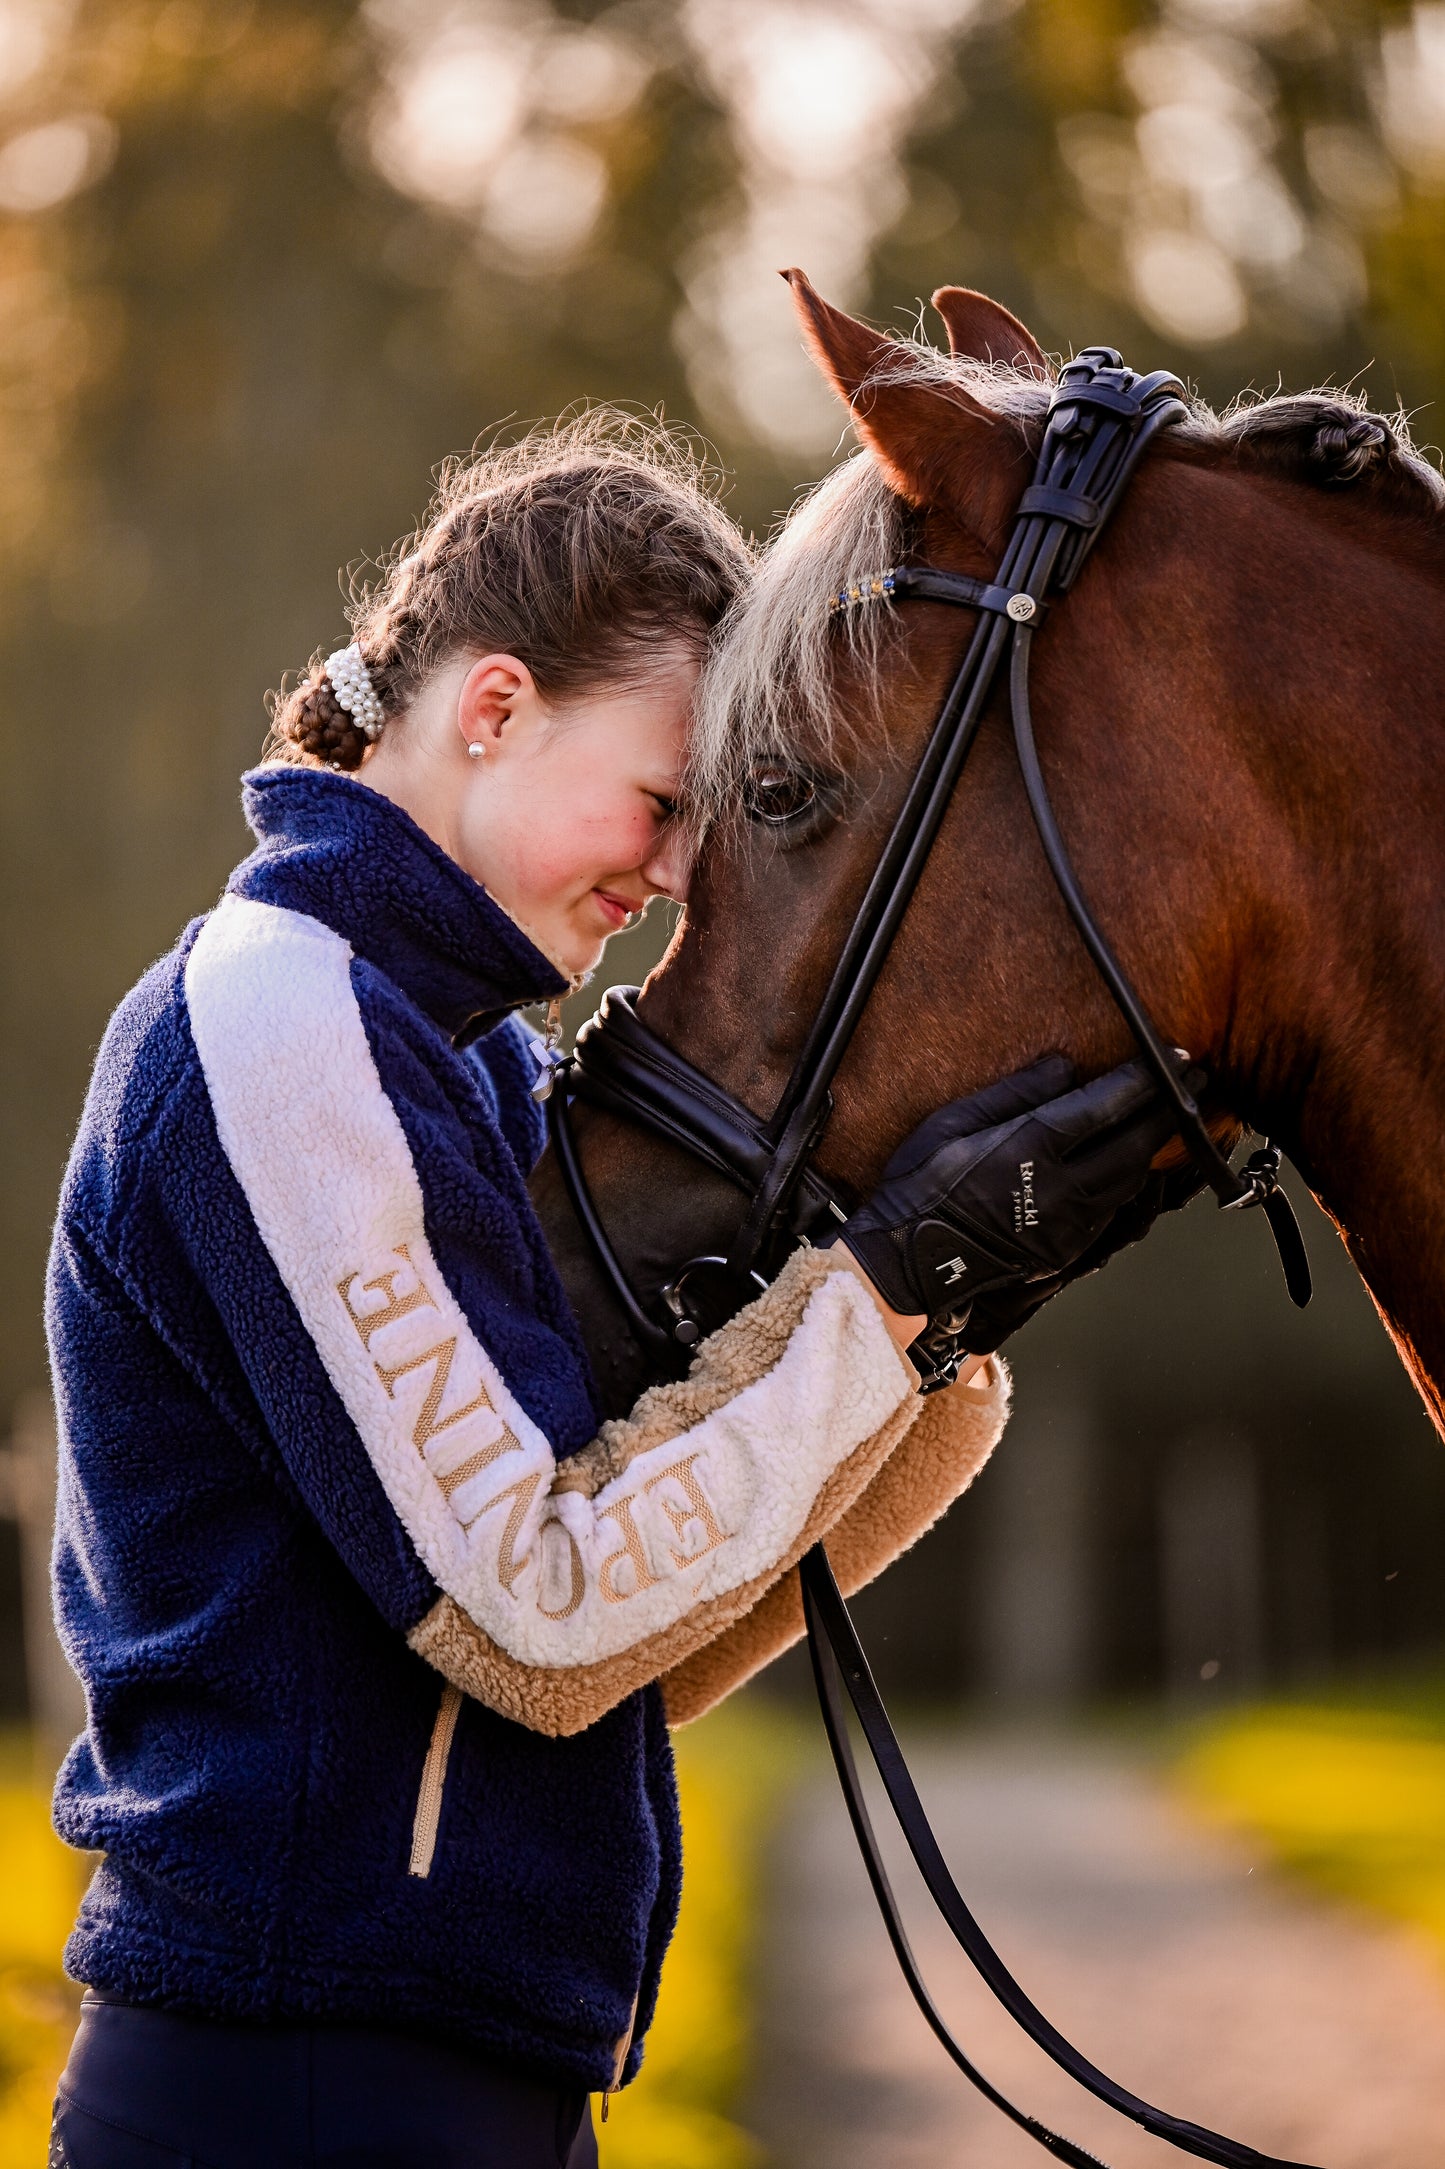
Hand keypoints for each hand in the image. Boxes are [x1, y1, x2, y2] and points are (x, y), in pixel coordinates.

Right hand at [838, 1054, 1194, 1343]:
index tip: (1173, 1057)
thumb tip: (1062, 1067)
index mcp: (1029, 1148)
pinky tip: (1136, 1164)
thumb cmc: (918, 1192)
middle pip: (1136, 1143)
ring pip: (1132, 1179)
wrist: (909, 1268)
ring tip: (1176, 1117)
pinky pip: (1115, 1210)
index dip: (1146, 1079)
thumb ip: (1012, 1093)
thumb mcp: (949, 1124)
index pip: (1106, 1105)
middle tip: (1197, 1080)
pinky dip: (1133, 1180)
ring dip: (1158, 1145)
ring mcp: (1069, 1226)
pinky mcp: (1068, 1252)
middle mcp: (1060, 1189)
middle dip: (1172, 1108)